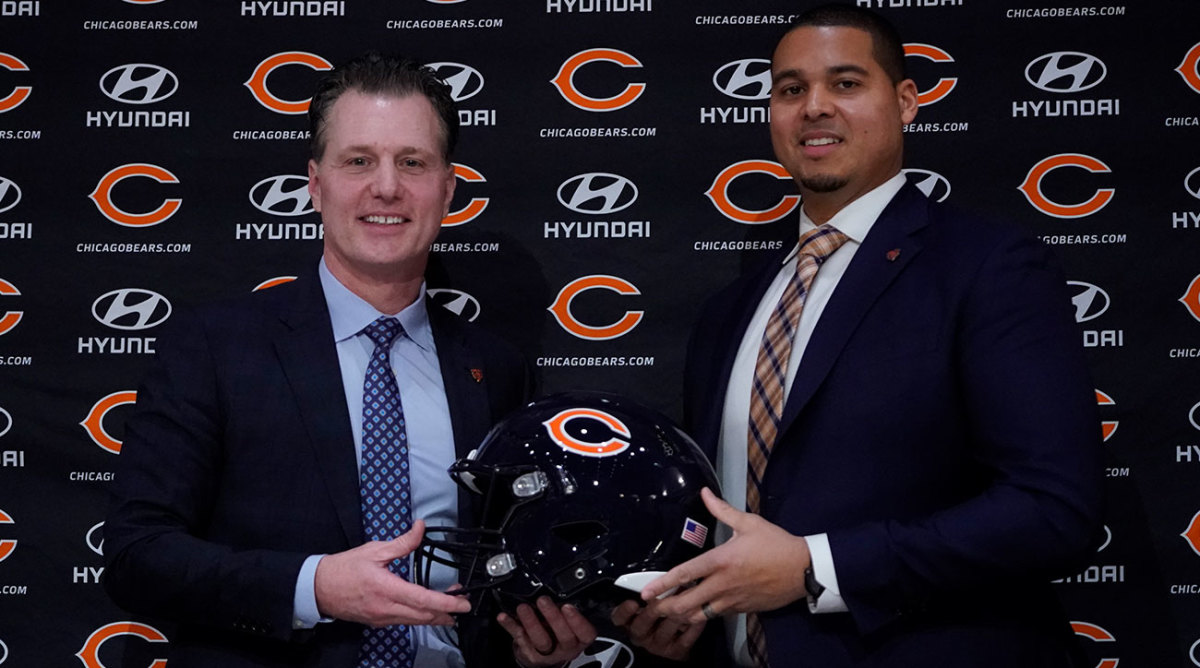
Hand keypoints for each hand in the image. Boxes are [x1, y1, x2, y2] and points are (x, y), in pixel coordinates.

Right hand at [314, 520, 470, 626]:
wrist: (318, 588)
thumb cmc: (343, 569)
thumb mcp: (374, 550)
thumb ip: (402, 542)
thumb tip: (420, 528)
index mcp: (387, 589)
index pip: (423, 600)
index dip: (446, 603)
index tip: (462, 603)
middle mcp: (386, 608)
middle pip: (424, 616)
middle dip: (447, 612)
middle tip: (463, 604)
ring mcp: (382, 618)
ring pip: (416, 622)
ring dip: (436, 617)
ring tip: (451, 610)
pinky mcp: (378, 621)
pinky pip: (405, 622)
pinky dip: (420, 618)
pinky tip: (427, 612)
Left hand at [497, 596, 596, 666]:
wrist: (544, 656)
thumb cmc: (559, 633)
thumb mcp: (571, 622)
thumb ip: (570, 608)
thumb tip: (565, 585)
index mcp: (579, 638)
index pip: (585, 632)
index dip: (578, 621)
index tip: (568, 606)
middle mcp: (566, 647)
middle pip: (563, 637)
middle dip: (553, 618)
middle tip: (543, 601)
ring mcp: (547, 653)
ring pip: (541, 641)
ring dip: (531, 622)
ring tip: (523, 608)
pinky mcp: (529, 653)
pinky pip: (519, 638)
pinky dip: (510, 626)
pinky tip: (504, 617)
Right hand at [611, 598, 702, 660]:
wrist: (672, 641)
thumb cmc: (657, 616)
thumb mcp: (646, 605)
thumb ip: (647, 594)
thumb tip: (658, 578)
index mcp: (630, 622)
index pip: (619, 618)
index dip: (624, 610)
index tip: (633, 602)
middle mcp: (641, 635)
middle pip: (644, 622)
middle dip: (655, 606)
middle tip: (666, 594)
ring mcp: (658, 645)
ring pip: (667, 626)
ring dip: (679, 610)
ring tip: (690, 597)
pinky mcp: (675, 651)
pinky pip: (686, 638)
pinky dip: (694, 625)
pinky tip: (701, 615)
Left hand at [640, 488, 809, 623]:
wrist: (804, 569)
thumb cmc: (776, 544)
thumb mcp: (749, 523)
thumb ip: (722, 510)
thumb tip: (705, 493)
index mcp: (722, 560)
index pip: (685, 574)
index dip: (662, 584)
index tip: (646, 591)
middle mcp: (723, 584)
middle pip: (687, 603)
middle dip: (665, 608)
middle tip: (651, 607)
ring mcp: (732, 600)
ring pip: (699, 615)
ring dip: (681, 615)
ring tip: (668, 613)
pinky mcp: (742, 609)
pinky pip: (716, 616)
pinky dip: (702, 617)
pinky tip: (694, 613)